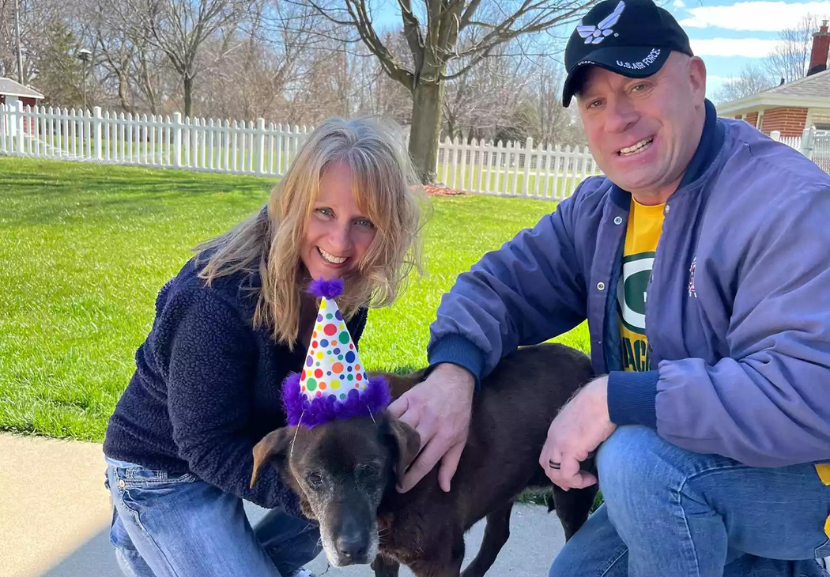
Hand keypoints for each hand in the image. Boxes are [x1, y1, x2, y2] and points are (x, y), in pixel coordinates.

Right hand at [387, 363, 474, 492]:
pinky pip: (391, 412)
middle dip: (397, 463)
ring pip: (398, 430)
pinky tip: (381, 432)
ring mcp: (418, 409)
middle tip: (389, 474)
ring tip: (382, 455)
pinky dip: (385, 423)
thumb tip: (445, 488)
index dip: (411, 478)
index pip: (424, 463)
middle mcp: (430, 423)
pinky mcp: (407, 397)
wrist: (455, 381)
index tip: (401, 487)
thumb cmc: (458, 414)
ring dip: (389, 444)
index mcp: (445, 437)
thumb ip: (451, 465)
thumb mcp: (460, 440)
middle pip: (409, 447)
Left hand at [539, 376, 615, 490]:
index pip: (547, 454)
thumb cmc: (601, 405)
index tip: (573, 475)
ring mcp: (559, 442)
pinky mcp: (570, 448)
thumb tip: (588, 450)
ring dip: (571, 482)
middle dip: (560, 479)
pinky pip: (567, 474)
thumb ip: (580, 436)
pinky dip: (578, 481)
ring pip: (554, 473)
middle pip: (546, 466)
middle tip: (577, 483)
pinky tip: (591, 479)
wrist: (605, 397)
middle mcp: (553, 437)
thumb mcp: (583, 422)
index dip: (557, 469)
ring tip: (587, 480)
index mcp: (556, 429)